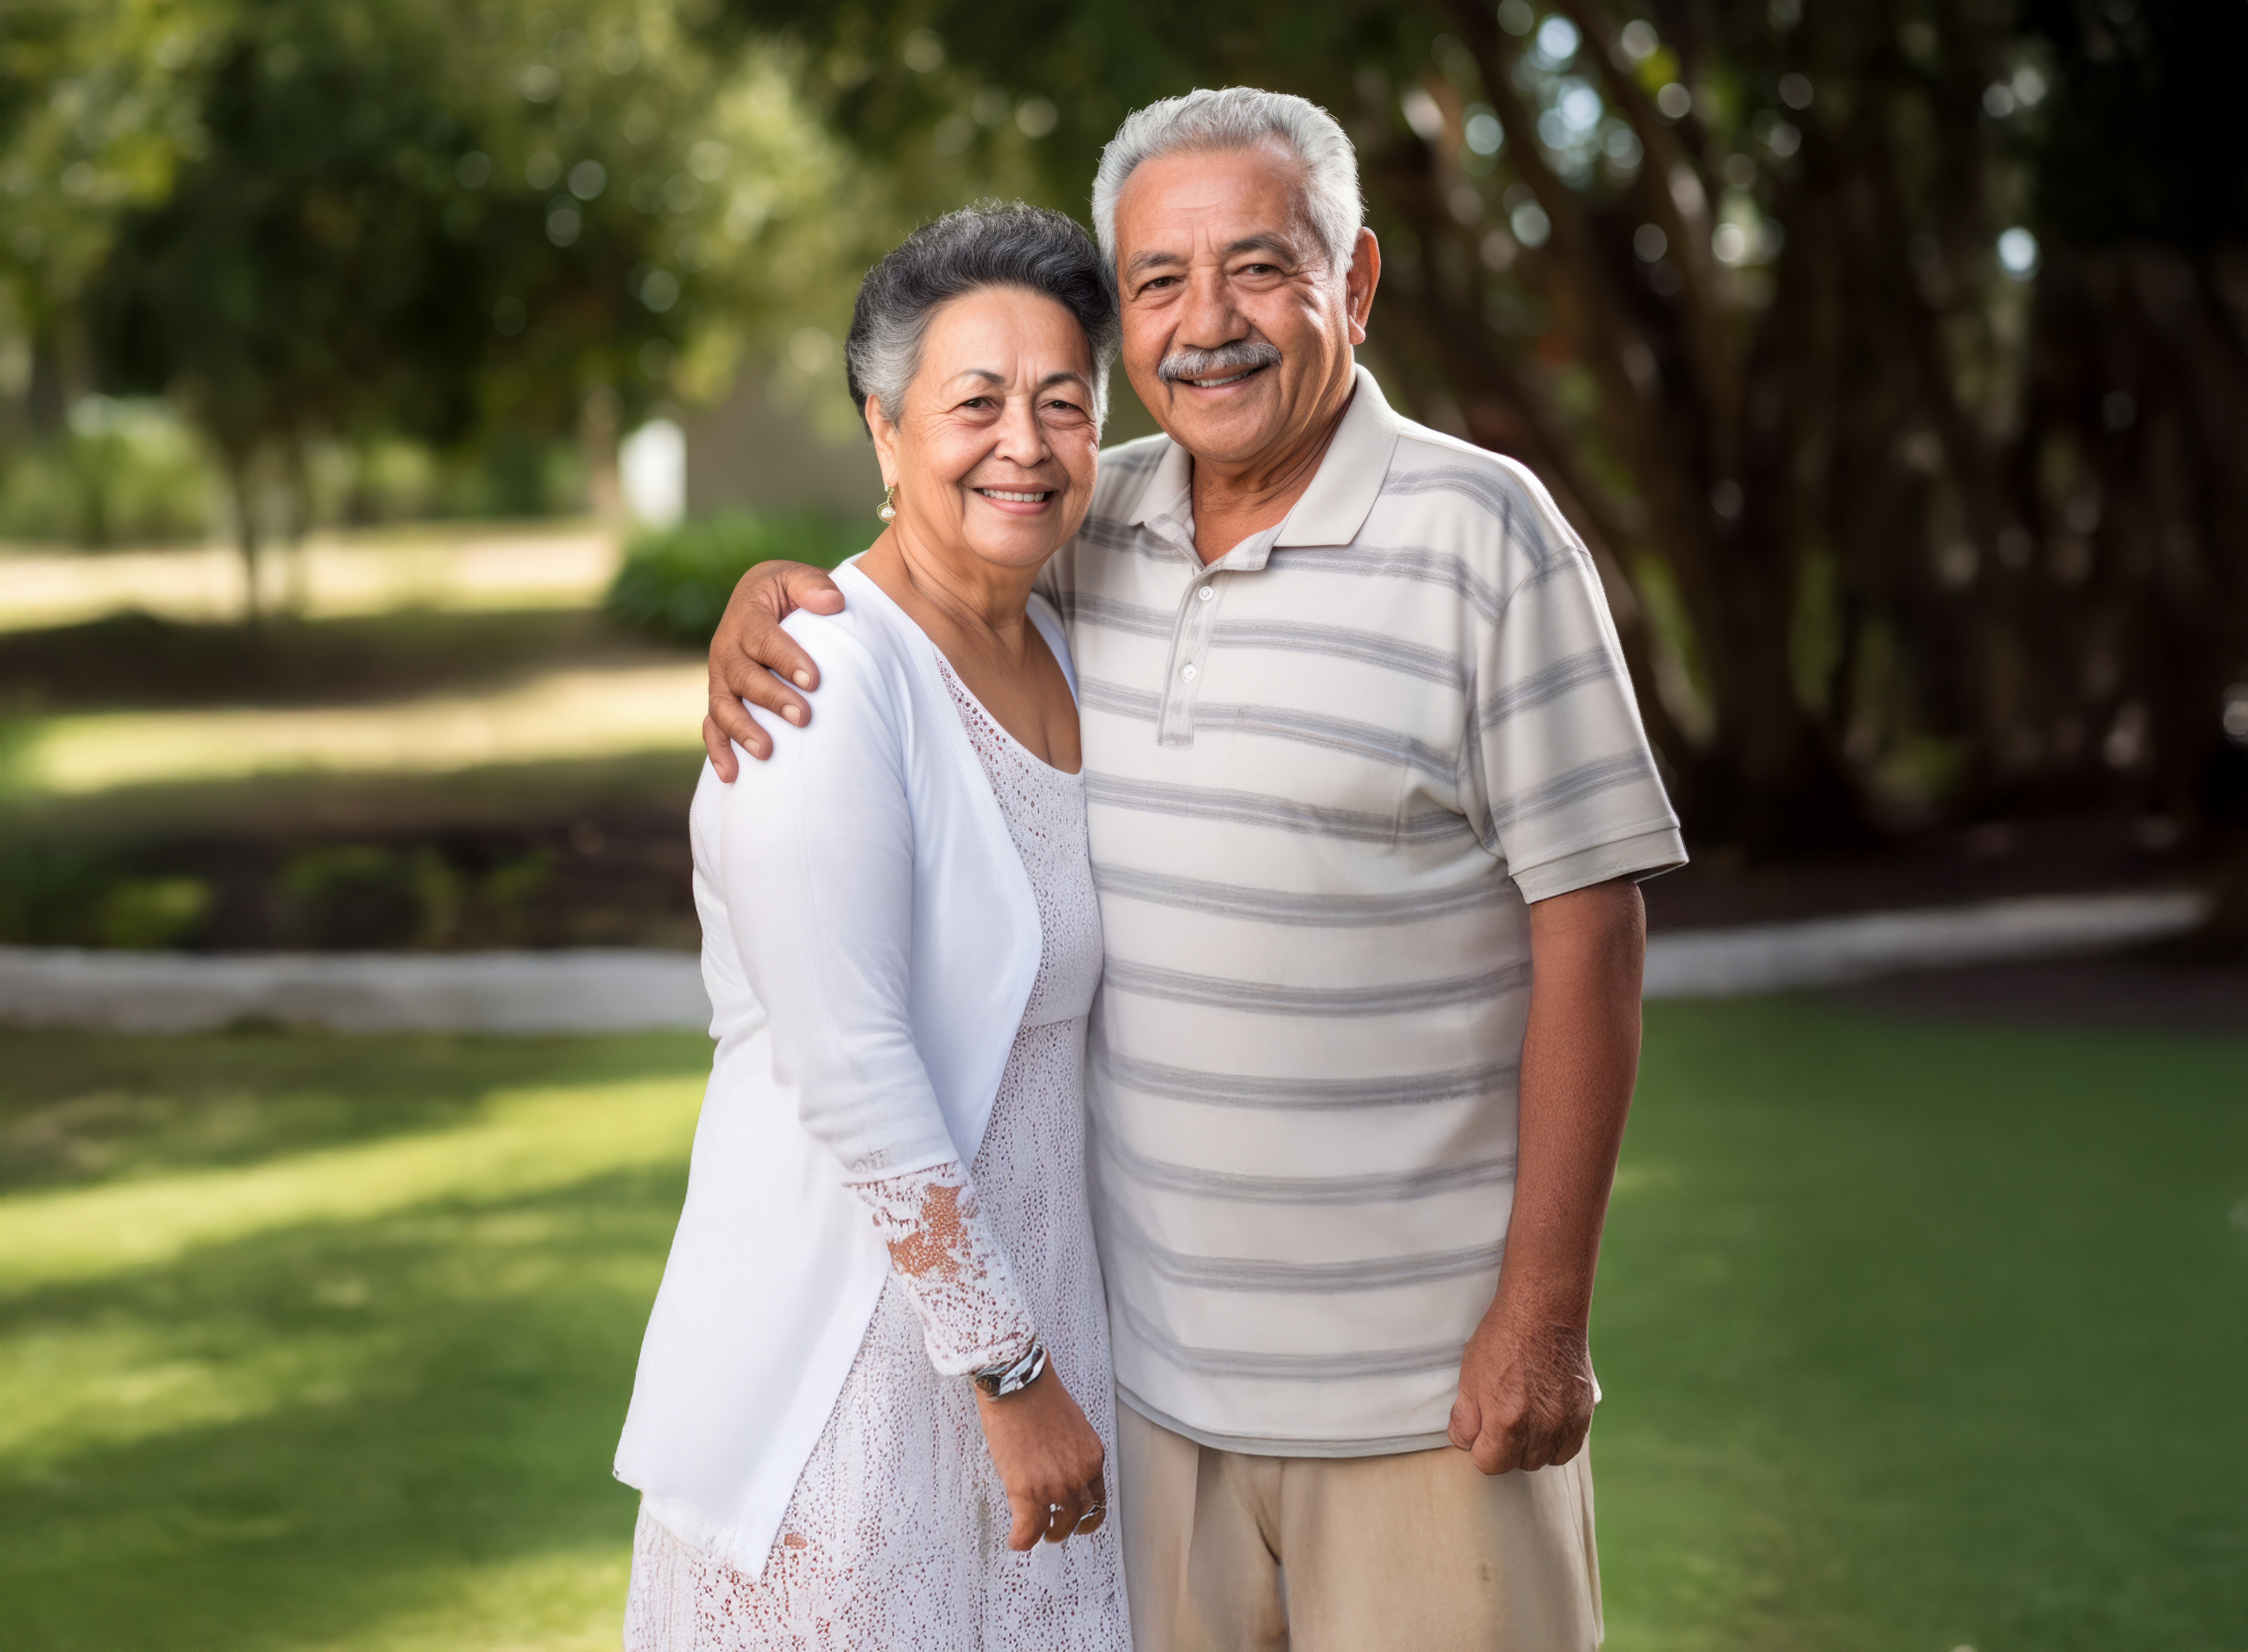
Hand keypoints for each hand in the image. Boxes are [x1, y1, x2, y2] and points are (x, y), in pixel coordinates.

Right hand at [701, 560, 845, 776]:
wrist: (763, 603)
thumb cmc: (787, 594)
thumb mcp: (797, 578)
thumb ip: (812, 585)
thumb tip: (832, 602)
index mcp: (747, 617)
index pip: (764, 639)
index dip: (787, 659)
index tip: (814, 678)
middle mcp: (727, 649)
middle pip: (744, 677)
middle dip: (772, 698)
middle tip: (803, 717)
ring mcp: (720, 678)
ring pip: (723, 706)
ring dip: (743, 730)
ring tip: (766, 751)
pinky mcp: (721, 699)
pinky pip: (712, 727)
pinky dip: (718, 751)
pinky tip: (732, 775)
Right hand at [974, 1362, 1107, 1550]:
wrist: (1017, 1382)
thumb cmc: (1037, 1393)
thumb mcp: (1069, 1424)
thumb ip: (1069, 1450)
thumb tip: (1057, 1462)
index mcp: (1092, 1456)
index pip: (1097, 1496)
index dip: (1087, 1512)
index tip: (1078, 1518)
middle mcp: (1079, 1475)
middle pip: (1081, 1515)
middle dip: (1068, 1526)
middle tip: (1056, 1531)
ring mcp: (1055, 1486)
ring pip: (1058, 1526)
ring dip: (1047, 1534)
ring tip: (1038, 1536)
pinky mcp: (1027, 1491)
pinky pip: (1028, 1530)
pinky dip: (1021, 1540)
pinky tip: (1015, 1541)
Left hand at [1447, 1294, 1596, 1474]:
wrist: (1543, 1310)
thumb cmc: (1502, 1338)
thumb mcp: (1469, 1375)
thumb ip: (1464, 1418)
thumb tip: (1465, 1442)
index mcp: (1507, 1423)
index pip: (1490, 1464)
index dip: (1481, 1449)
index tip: (1482, 1431)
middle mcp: (1541, 1429)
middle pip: (1520, 1463)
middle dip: (1507, 1447)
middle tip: (1503, 1417)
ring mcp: (1566, 1421)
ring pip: (1547, 1458)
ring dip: (1534, 1446)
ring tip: (1525, 1417)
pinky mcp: (1584, 1411)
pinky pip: (1570, 1445)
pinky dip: (1557, 1439)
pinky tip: (1547, 1418)